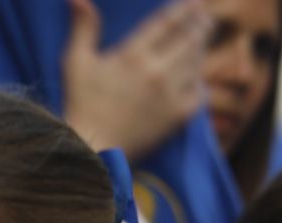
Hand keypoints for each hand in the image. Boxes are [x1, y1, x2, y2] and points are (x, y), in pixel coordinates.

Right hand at [61, 0, 208, 158]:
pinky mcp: (175, 118)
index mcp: (133, 55)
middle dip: (199, 27)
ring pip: (195, 66)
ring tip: (202, 41)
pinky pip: (197, 95)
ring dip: (201, 51)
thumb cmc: (81, 104)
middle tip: (206, 19)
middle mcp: (156, 72)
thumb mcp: (76, 61)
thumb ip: (83, 27)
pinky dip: (199, 84)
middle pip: (188, 41)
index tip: (195, 3)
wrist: (94, 148)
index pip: (166, 24)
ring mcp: (169, 96)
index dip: (183, 11)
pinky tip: (198, 78)